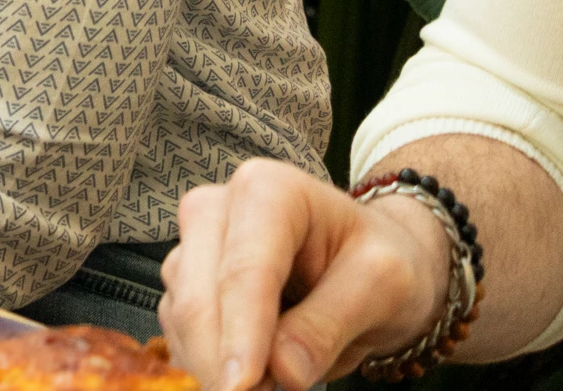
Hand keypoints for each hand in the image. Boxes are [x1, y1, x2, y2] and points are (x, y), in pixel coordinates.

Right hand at [160, 159, 448, 390]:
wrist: (369, 261)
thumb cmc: (380, 261)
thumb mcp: (382, 287)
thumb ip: (330, 324)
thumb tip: (283, 372)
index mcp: (268, 190)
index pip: (246, 271)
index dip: (242, 335)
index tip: (242, 388)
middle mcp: (215, 208)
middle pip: (198, 296)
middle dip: (221, 360)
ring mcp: (193, 244)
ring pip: (181, 317)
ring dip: (215, 365)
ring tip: (272, 388)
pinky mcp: (184, 281)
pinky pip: (179, 332)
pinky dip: (208, 363)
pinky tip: (251, 375)